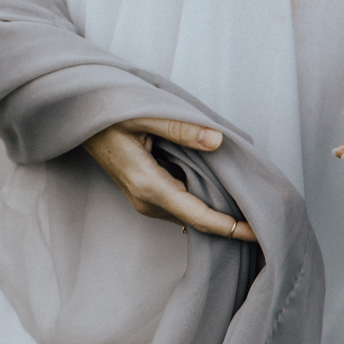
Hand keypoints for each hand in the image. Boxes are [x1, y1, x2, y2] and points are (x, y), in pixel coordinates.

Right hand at [80, 117, 256, 240]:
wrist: (77, 117)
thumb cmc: (107, 112)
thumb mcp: (145, 114)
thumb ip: (182, 128)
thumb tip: (217, 141)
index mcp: (149, 186)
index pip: (199, 216)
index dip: (231, 227)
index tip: (258, 232)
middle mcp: (148, 201)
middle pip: (198, 220)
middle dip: (231, 222)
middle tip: (265, 217)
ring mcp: (146, 200)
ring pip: (192, 213)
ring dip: (218, 209)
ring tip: (251, 204)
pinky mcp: (148, 194)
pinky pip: (183, 203)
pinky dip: (205, 199)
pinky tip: (223, 189)